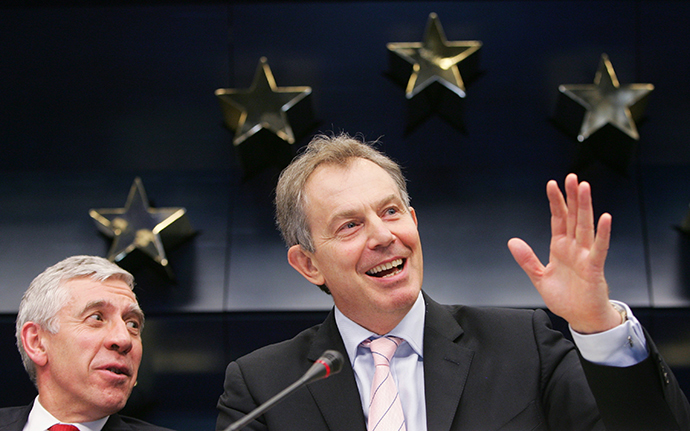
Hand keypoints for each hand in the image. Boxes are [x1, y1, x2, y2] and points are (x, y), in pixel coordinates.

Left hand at [507, 173, 621, 333]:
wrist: (581, 318)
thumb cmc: (566, 298)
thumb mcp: (539, 277)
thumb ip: (527, 260)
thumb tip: (512, 241)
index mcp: (560, 248)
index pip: (558, 219)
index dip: (555, 202)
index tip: (552, 184)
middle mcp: (574, 248)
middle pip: (573, 217)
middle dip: (572, 197)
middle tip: (572, 177)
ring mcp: (585, 256)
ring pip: (585, 226)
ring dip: (585, 207)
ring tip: (585, 187)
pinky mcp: (594, 268)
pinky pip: (599, 248)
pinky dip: (603, 233)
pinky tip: (605, 217)